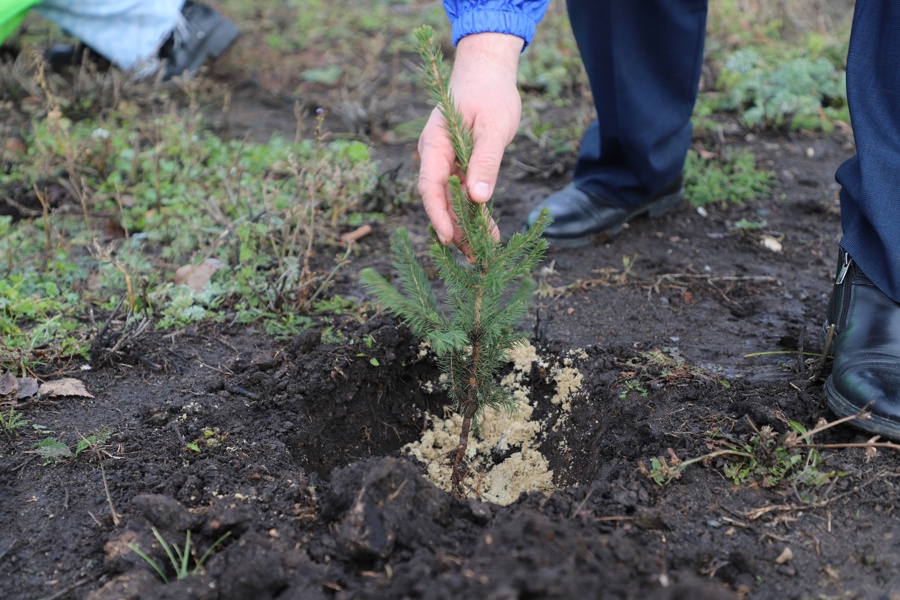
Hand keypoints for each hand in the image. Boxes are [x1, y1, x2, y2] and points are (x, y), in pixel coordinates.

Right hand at [417, 32, 523, 245]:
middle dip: (453, 228)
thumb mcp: (493, 127)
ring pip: (450, 200)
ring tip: (480, 251)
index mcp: (435, 144)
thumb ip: (485, 162)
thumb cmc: (490, 94)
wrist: (488, 72)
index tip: (448, 238)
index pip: (429, 186)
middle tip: (471, 256)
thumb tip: (478, 199)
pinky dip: (473, 212)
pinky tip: (486, 231)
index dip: (437, 214)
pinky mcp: (459, 165)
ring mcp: (446, 161)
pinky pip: (461, 193)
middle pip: (438, 199)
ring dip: (464, 225)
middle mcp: (435, 156)